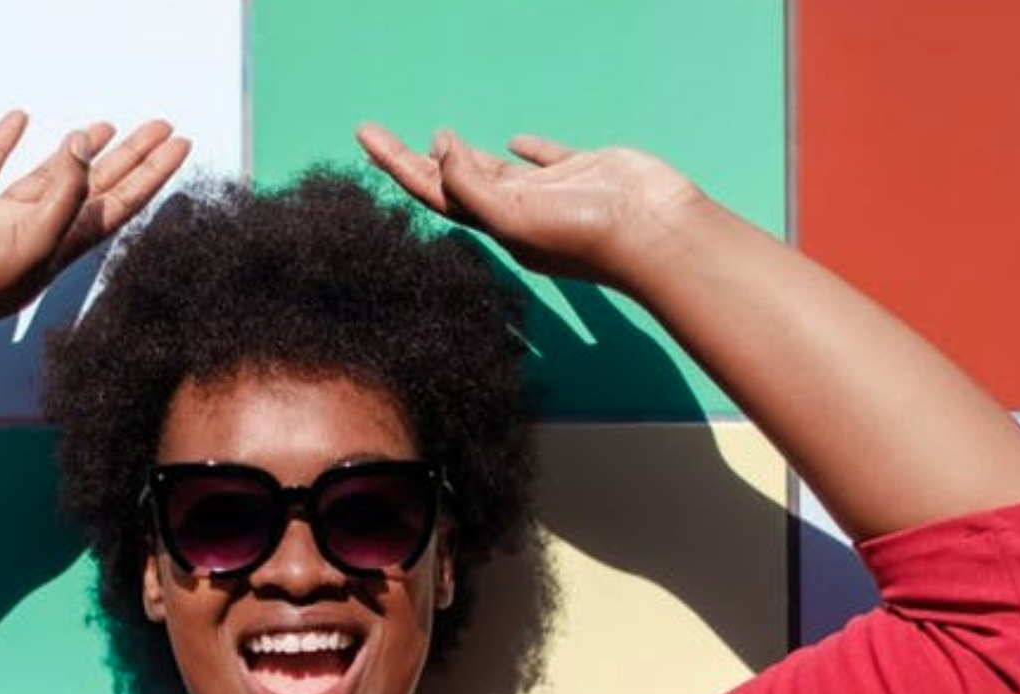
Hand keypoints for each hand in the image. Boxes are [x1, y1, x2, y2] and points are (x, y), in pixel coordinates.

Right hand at [0, 111, 189, 340]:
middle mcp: (36, 234)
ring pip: (48, 176)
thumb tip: (85, 148)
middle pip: (95, 188)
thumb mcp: (35, 243)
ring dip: (76, 152)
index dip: (152, 174)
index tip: (180, 145)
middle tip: (160, 126)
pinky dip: (4, 143)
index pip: (119, 204)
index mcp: (61, 248)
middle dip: (130, 157)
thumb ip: (64, 196)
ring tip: (106, 125)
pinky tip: (20, 119)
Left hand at [356, 123, 709, 288]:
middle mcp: (516, 211)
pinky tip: (513, 140)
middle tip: (374, 132)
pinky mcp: (580, 173)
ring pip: (493, 170)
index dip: (396, 164)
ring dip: (461, 154)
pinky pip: (544, 158)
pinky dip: (526, 148)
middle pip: (451, 181)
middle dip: (411, 158)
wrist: (654, 231)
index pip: (433, 192)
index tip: (366, 136)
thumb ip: (471, 184)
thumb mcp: (514, 217)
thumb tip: (441, 147)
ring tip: (436, 137)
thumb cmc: (587, 235)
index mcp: (496, 225)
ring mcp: (548, 193)